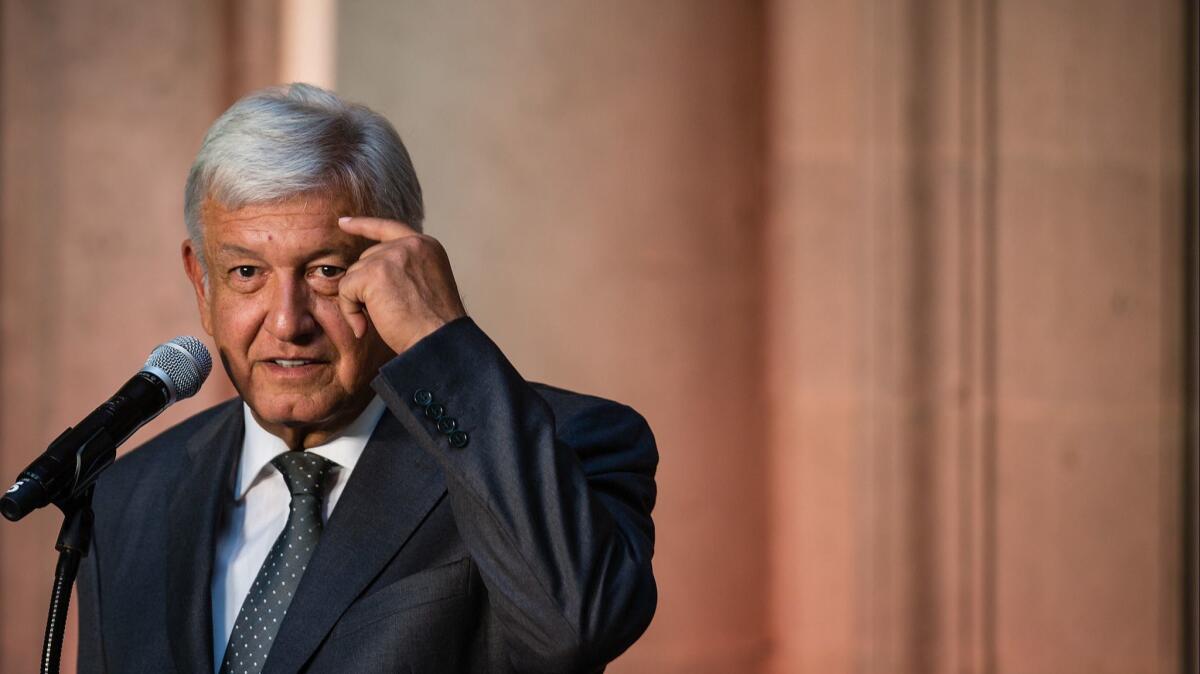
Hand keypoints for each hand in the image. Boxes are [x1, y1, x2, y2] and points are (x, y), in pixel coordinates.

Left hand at [336, 217, 466, 353]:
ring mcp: (392, 256)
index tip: (343, 223)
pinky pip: (345, 289)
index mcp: (426, 246)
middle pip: (368, 258)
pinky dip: (350, 311)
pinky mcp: (374, 272)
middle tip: (383, 313)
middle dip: (366, 286)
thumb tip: (368, 269)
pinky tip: (365, 327)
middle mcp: (410, 244)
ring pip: (355, 274)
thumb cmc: (434, 325)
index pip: (389, 228)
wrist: (439, 341)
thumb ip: (405, 268)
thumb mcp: (427, 283)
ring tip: (380, 321)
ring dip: (359, 301)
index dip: (363, 225)